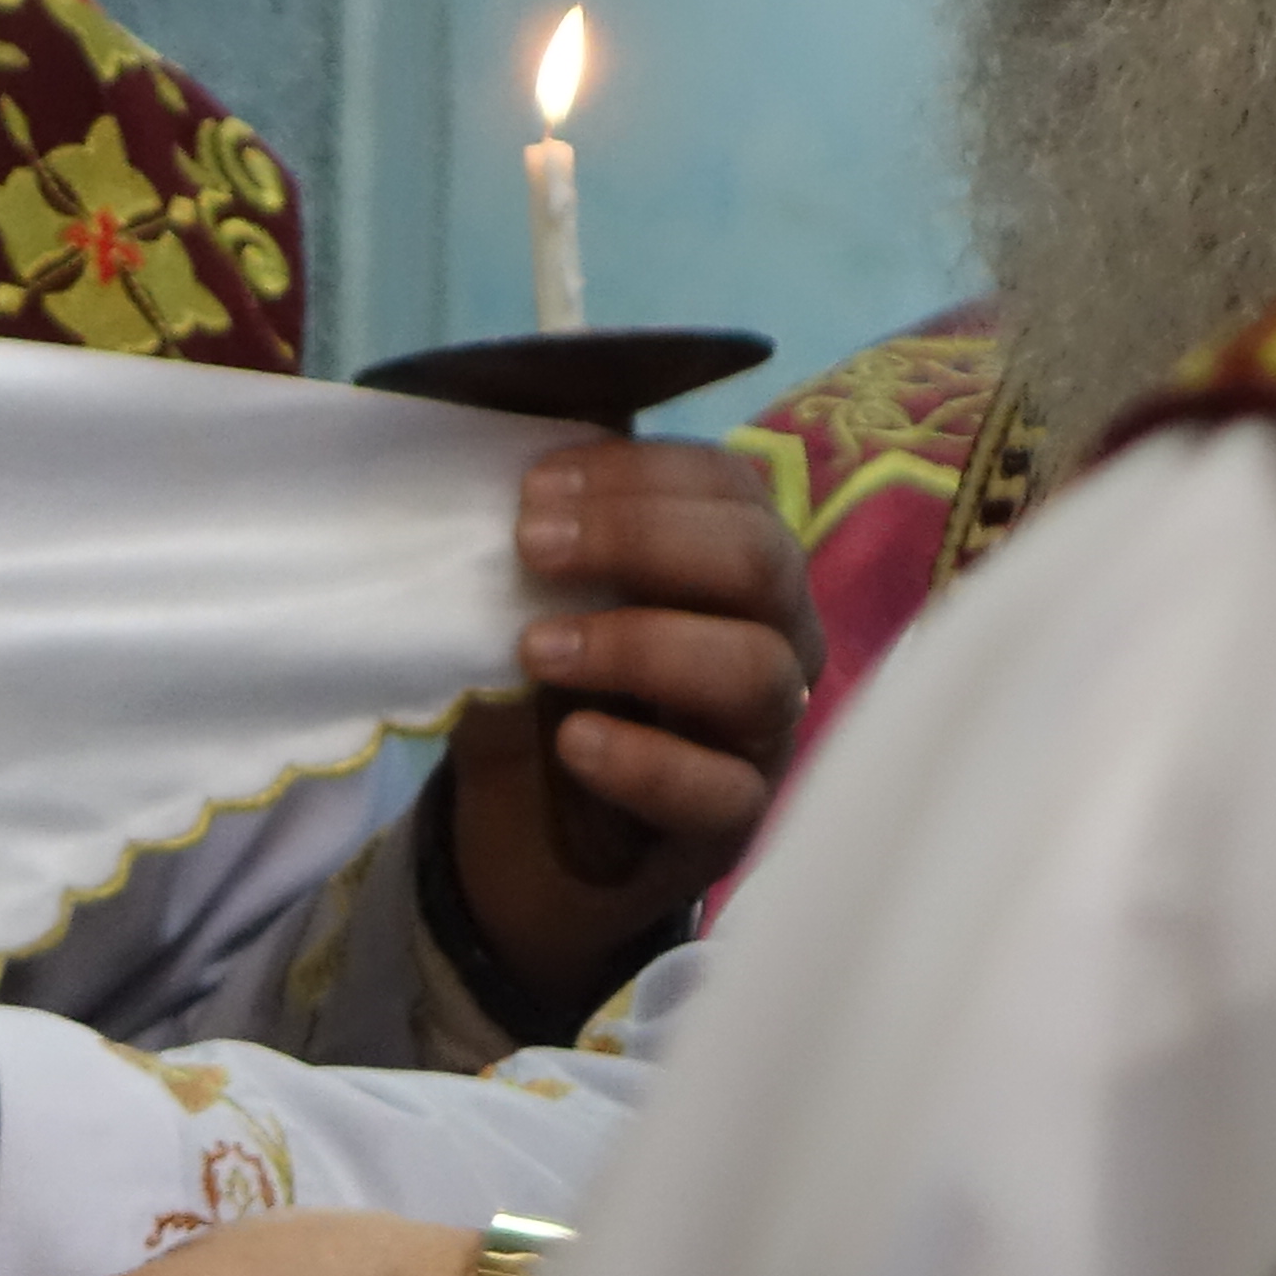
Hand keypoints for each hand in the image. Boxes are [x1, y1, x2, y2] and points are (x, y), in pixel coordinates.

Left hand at [449, 439, 819, 1020]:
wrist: (534, 834)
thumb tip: (500, 441)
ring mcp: (766, 729)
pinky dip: (644, 762)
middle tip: (532, 546)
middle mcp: (776, 633)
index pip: (730, 486)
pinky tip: (573, 742)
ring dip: (639, 645)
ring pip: (756, 670)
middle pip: (759, 562)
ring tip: (536, 651)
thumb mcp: (535, 600)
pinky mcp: (735, 816)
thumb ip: (543, 532)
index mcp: (736, 560)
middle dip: (644, 538)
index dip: (639, 474)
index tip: (534, 486)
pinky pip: (720, 789)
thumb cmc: (551, 689)